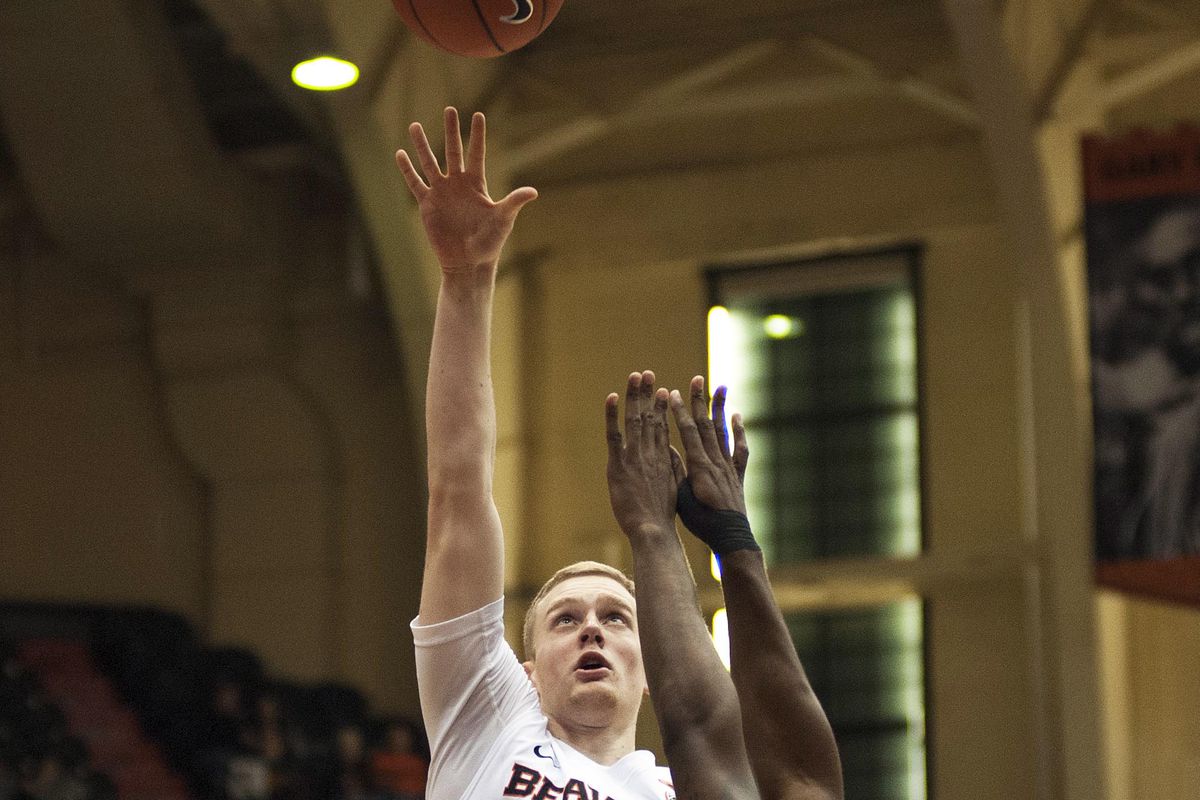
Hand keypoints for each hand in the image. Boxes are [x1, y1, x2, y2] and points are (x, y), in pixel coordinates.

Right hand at [395, 107, 536, 274]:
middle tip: (449, 109)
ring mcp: (441, 193)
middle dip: (450, 131)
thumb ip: (514, 202)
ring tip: (414, 125)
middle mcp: (458, 184)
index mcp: (476, 184)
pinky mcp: (427, 205)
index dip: (477, 135)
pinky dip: (407, 170)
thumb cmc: (490, 243)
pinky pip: (415, 183)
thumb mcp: (503, 220)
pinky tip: (400, 154)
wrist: (468, 262)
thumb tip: (533, 191)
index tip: (478, 114)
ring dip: (422, 145)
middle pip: (453, 151)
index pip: (476, 153)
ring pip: (430, 163)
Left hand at [605, 371, 684, 536]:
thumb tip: (671, 452)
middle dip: (647, 393)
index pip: (662, 426)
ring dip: (633, 396)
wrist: (653, 529)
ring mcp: (634, 456)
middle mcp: (650, 452)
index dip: (661, 407)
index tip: (663, 390)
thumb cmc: (663, 515)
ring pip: (634, 420)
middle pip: (649, 416)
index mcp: (663, 458)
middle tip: (647, 374)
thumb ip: (671, 467)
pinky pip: (614, 435)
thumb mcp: (673, 487)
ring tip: (635, 376)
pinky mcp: (618, 465)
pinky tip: (612, 397)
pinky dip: (612, 415)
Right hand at [670, 376, 747, 513]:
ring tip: (719, 386)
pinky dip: (739, 430)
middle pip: (706, 425)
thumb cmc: (702, 522)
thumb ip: (676, 472)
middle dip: (700, 401)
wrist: (731, 536)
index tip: (675, 393)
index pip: (688, 433)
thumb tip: (666, 448)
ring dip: (719, 408)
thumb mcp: (681, 498)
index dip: (681, 413)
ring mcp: (728, 466)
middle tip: (697, 379)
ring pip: (723, 431)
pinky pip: (739, 448)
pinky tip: (737, 415)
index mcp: (699, 467)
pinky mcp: (737, 473)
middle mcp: (716, 462)